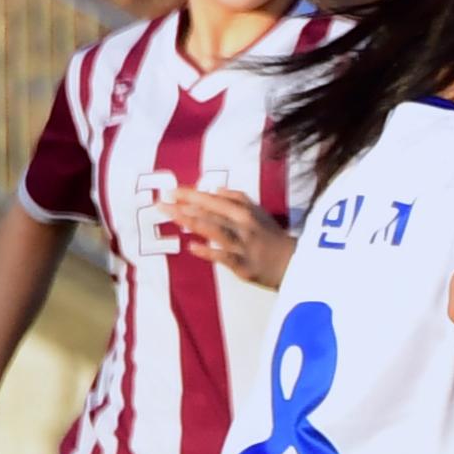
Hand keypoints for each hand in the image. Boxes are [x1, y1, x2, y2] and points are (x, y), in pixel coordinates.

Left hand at [164, 183, 295, 288]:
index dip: (191, 194)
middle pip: (210, 212)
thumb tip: (215, 188)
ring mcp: (242, 245)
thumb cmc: (272, 237)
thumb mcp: (258, 212)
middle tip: (160, 203)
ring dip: (191, 221)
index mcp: (244, 211)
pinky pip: (223, 257)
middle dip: (184, 206)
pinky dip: (208, 251)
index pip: (212, 199)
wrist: (292, 264)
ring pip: (214, 230)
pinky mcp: (243, 265)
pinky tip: (191, 247)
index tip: (171, 191)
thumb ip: (237, 198)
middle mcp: (242, 225)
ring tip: (172, 215)